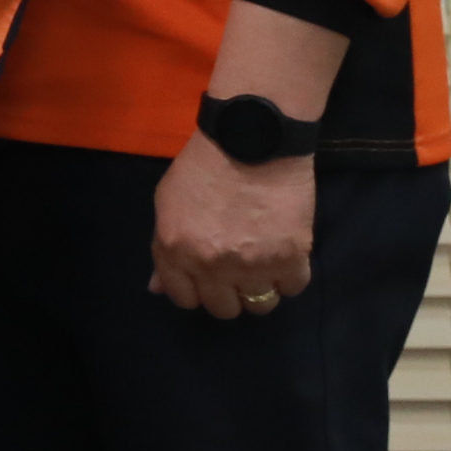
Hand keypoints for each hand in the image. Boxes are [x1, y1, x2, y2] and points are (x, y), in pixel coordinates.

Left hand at [152, 133, 314, 317]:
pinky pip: (292, 288)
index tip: (207, 279)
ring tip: (263, 264)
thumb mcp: (167, 203)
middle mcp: (211, 265)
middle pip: (224, 309)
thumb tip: (158, 288)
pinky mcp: (290, 258)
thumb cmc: (202, 167)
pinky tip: (284, 255)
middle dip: (229, 293)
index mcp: (175, 251)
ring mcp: (252, 265)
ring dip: (262, 289)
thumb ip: (164, 249)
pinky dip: (290, 276)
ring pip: (260, 305)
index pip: (183, 299)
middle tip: (237, 271)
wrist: (251, 141)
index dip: (196, 291)